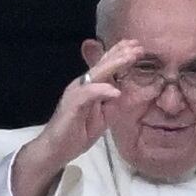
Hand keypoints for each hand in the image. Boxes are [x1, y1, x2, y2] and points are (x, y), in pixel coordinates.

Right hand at [26, 38, 140, 169]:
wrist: (56, 149)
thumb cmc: (78, 132)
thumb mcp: (103, 117)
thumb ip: (113, 103)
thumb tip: (127, 91)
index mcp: (90, 86)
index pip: (105, 66)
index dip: (119, 54)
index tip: (137, 46)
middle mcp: (82, 85)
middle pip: (103, 65)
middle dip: (121, 54)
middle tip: (138, 46)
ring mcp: (76, 92)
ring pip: (97, 74)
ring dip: (114, 64)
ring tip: (130, 58)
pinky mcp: (72, 104)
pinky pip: (88, 94)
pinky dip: (102, 91)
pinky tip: (116, 91)